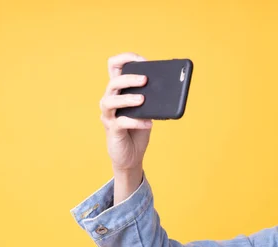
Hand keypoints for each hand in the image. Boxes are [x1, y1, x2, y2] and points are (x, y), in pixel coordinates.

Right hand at [99, 52, 152, 171]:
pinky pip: (121, 122)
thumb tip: (168, 88)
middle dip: (129, 78)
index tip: (142, 60)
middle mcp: (110, 100)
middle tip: (145, 79)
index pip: (114, 67)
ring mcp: (109, 115)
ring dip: (127, 98)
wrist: (131, 156)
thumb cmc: (139, 131)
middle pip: (113, 82)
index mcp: (119, 91)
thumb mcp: (148, 111)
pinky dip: (136, 122)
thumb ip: (152, 100)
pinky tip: (149, 124)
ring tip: (143, 100)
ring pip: (110, 100)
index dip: (125, 59)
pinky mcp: (112, 130)